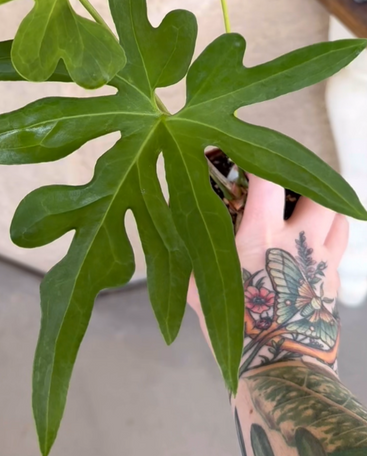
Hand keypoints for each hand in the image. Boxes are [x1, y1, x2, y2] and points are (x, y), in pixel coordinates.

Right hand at [188, 175, 348, 374]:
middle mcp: (298, 240)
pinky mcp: (334, 281)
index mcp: (262, 235)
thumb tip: (179, 230)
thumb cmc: (238, 329)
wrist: (281, 368)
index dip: (255, 156)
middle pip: (320, 189)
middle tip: (287, 177)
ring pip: (338, 214)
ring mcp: (322, 260)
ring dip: (324, 203)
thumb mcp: (202, 286)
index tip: (241, 150)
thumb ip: (196, 252)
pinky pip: (339, 245)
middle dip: (306, 176)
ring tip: (304, 205)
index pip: (267, 176)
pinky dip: (330, 234)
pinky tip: (312, 241)